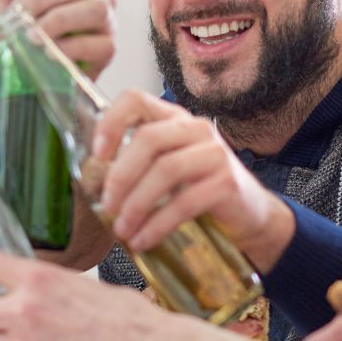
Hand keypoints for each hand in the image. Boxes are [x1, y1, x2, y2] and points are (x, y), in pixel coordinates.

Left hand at [0, 0, 118, 80]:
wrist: (27, 64)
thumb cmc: (22, 22)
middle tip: (20, 15)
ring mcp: (108, 18)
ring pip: (95, 10)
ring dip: (58, 22)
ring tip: (33, 36)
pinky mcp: (108, 47)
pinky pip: (98, 44)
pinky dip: (71, 48)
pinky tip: (50, 51)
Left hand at [93, 90, 287, 258]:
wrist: (250, 216)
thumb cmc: (198, 192)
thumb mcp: (167, 170)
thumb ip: (137, 165)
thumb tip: (91, 182)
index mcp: (174, 119)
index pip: (136, 100)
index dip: (110, 122)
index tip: (96, 154)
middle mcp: (196, 128)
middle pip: (147, 139)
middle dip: (120, 175)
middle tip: (107, 206)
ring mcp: (215, 153)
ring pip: (165, 170)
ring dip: (136, 204)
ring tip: (123, 230)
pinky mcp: (227, 183)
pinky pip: (184, 202)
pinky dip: (158, 225)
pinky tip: (144, 240)